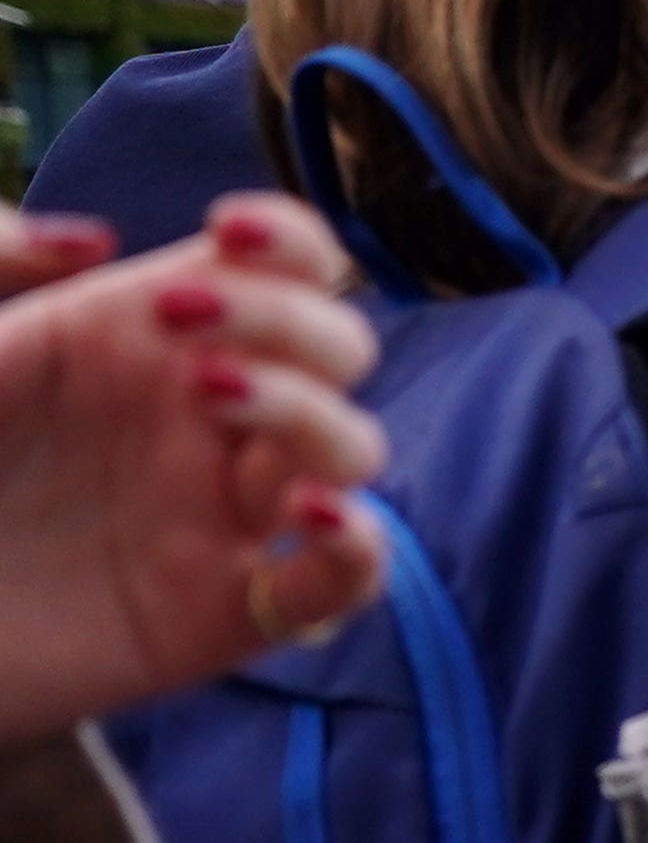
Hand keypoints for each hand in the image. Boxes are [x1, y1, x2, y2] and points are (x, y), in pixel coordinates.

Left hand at [0, 196, 390, 745]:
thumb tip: (94, 239)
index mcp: (141, 339)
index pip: (281, 272)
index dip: (285, 240)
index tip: (224, 229)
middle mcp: (203, 421)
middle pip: (337, 350)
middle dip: (289, 320)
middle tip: (182, 321)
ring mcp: (222, 516)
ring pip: (352, 451)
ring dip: (312, 414)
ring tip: (217, 393)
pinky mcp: (226, 613)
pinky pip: (343, 581)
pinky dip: (358, 548)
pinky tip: (313, 519)